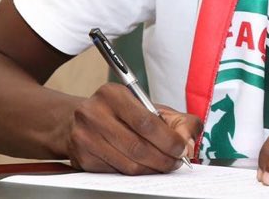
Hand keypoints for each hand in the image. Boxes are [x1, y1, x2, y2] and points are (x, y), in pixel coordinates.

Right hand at [64, 83, 201, 173]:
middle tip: (176, 162)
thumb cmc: (121, 113)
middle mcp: (94, 114)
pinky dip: (135, 173)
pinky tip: (143, 167)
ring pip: (128, 164)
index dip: (168, 140)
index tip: (182, 149)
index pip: (146, 122)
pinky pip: (116, 173)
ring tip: (163, 165)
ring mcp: (84, 137)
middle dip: (163, 159)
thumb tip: (188, 143)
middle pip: (137, 147)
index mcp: (113, 94)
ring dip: (152, 169)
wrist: (80, 120)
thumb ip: (177, 121)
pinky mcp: (82, 158)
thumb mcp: (149, 107)